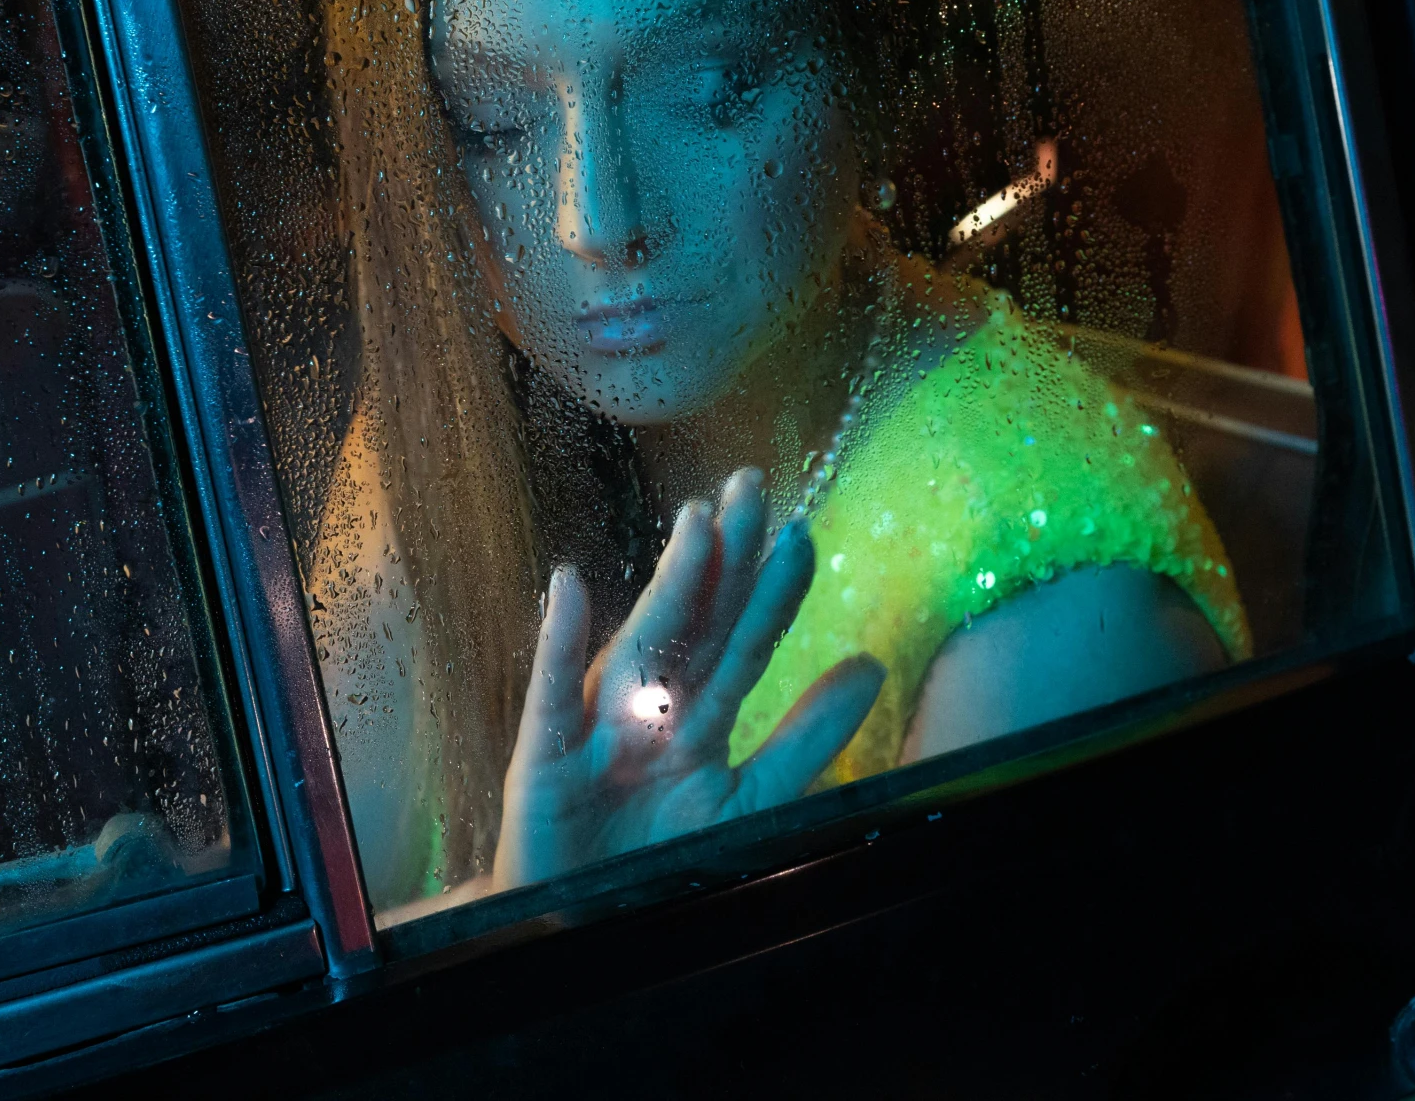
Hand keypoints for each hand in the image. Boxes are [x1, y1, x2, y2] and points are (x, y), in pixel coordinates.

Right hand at [492, 467, 884, 890]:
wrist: (573, 930)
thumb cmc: (652, 862)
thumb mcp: (748, 802)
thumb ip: (805, 737)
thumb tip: (871, 665)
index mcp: (697, 717)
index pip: (744, 642)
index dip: (773, 591)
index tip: (804, 532)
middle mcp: (648, 709)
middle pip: (693, 622)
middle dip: (725, 556)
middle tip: (752, 485)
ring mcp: (594, 729)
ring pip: (638, 646)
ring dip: (665, 585)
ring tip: (697, 525)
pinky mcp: (543, 763)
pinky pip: (551, 699)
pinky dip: (557, 644)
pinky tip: (569, 588)